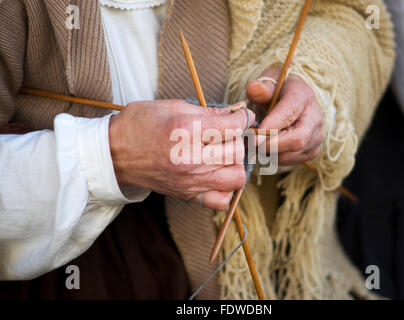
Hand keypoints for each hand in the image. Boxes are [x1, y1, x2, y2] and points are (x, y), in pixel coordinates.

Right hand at [109, 100, 254, 209]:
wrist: (114, 154)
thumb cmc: (140, 124)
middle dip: (239, 139)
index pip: (234, 127)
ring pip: (236, 178)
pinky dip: (226, 189)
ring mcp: (190, 181)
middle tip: (230, 134)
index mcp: (187, 131)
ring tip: (225, 154)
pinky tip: (217, 175)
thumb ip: (207, 110)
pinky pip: (220, 201)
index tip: (240, 115)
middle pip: (238, 152)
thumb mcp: (172, 106)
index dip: (243, 118)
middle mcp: (191, 159)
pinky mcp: (187, 195)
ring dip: (236, 164)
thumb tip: (236, 112)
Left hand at [246, 67, 322, 165]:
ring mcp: (316, 136)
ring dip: (269, 153)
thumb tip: (252, 88)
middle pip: (297, 140)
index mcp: (303, 97)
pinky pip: (292, 161)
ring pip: (292, 154)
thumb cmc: (278, 90)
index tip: (254, 134)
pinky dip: (275, 158)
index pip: (289, 115)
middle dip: (270, 145)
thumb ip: (260, 88)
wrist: (295, 98)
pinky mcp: (313, 150)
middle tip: (251, 143)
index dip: (270, 127)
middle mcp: (315, 118)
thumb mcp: (269, 82)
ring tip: (256, 143)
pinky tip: (267, 147)